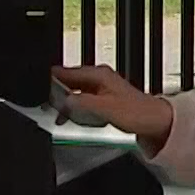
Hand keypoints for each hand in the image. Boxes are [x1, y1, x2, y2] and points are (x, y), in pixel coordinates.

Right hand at [51, 65, 172, 138]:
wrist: (156, 122)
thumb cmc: (137, 113)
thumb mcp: (103, 108)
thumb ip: (80, 103)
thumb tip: (64, 101)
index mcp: (98, 74)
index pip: (66, 71)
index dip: (50, 80)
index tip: (38, 86)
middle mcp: (100, 77)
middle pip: (69, 80)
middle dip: (56, 92)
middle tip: (44, 103)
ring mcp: (103, 87)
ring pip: (75, 90)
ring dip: (65, 101)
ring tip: (57, 113)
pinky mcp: (105, 98)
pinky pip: (83, 99)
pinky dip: (75, 106)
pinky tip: (72, 116)